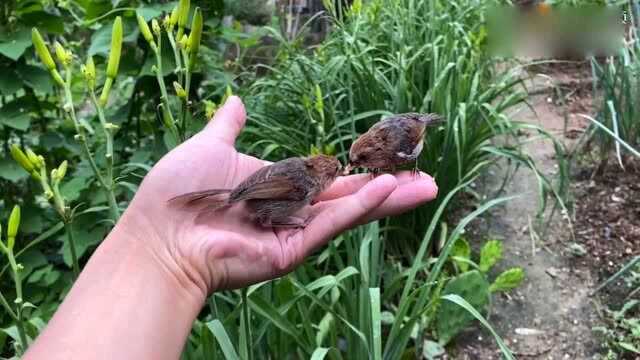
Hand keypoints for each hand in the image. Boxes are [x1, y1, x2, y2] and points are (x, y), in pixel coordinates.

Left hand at [117, 96, 438, 298]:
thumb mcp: (209, 147)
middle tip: (425, 177)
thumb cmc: (178, 192)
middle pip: (348, 197)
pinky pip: (331, 223)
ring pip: (349, 211)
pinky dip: (361, 207)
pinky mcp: (291, 249)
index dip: (358, 168)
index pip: (328, 177)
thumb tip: (234, 101)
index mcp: (278, 188)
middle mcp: (292, 212)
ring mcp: (294, 232)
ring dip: (388, 198)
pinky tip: (390, 189)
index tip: (389, 158)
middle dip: (388, 187)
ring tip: (426, 186)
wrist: (159, 234)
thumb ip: (226, 127)